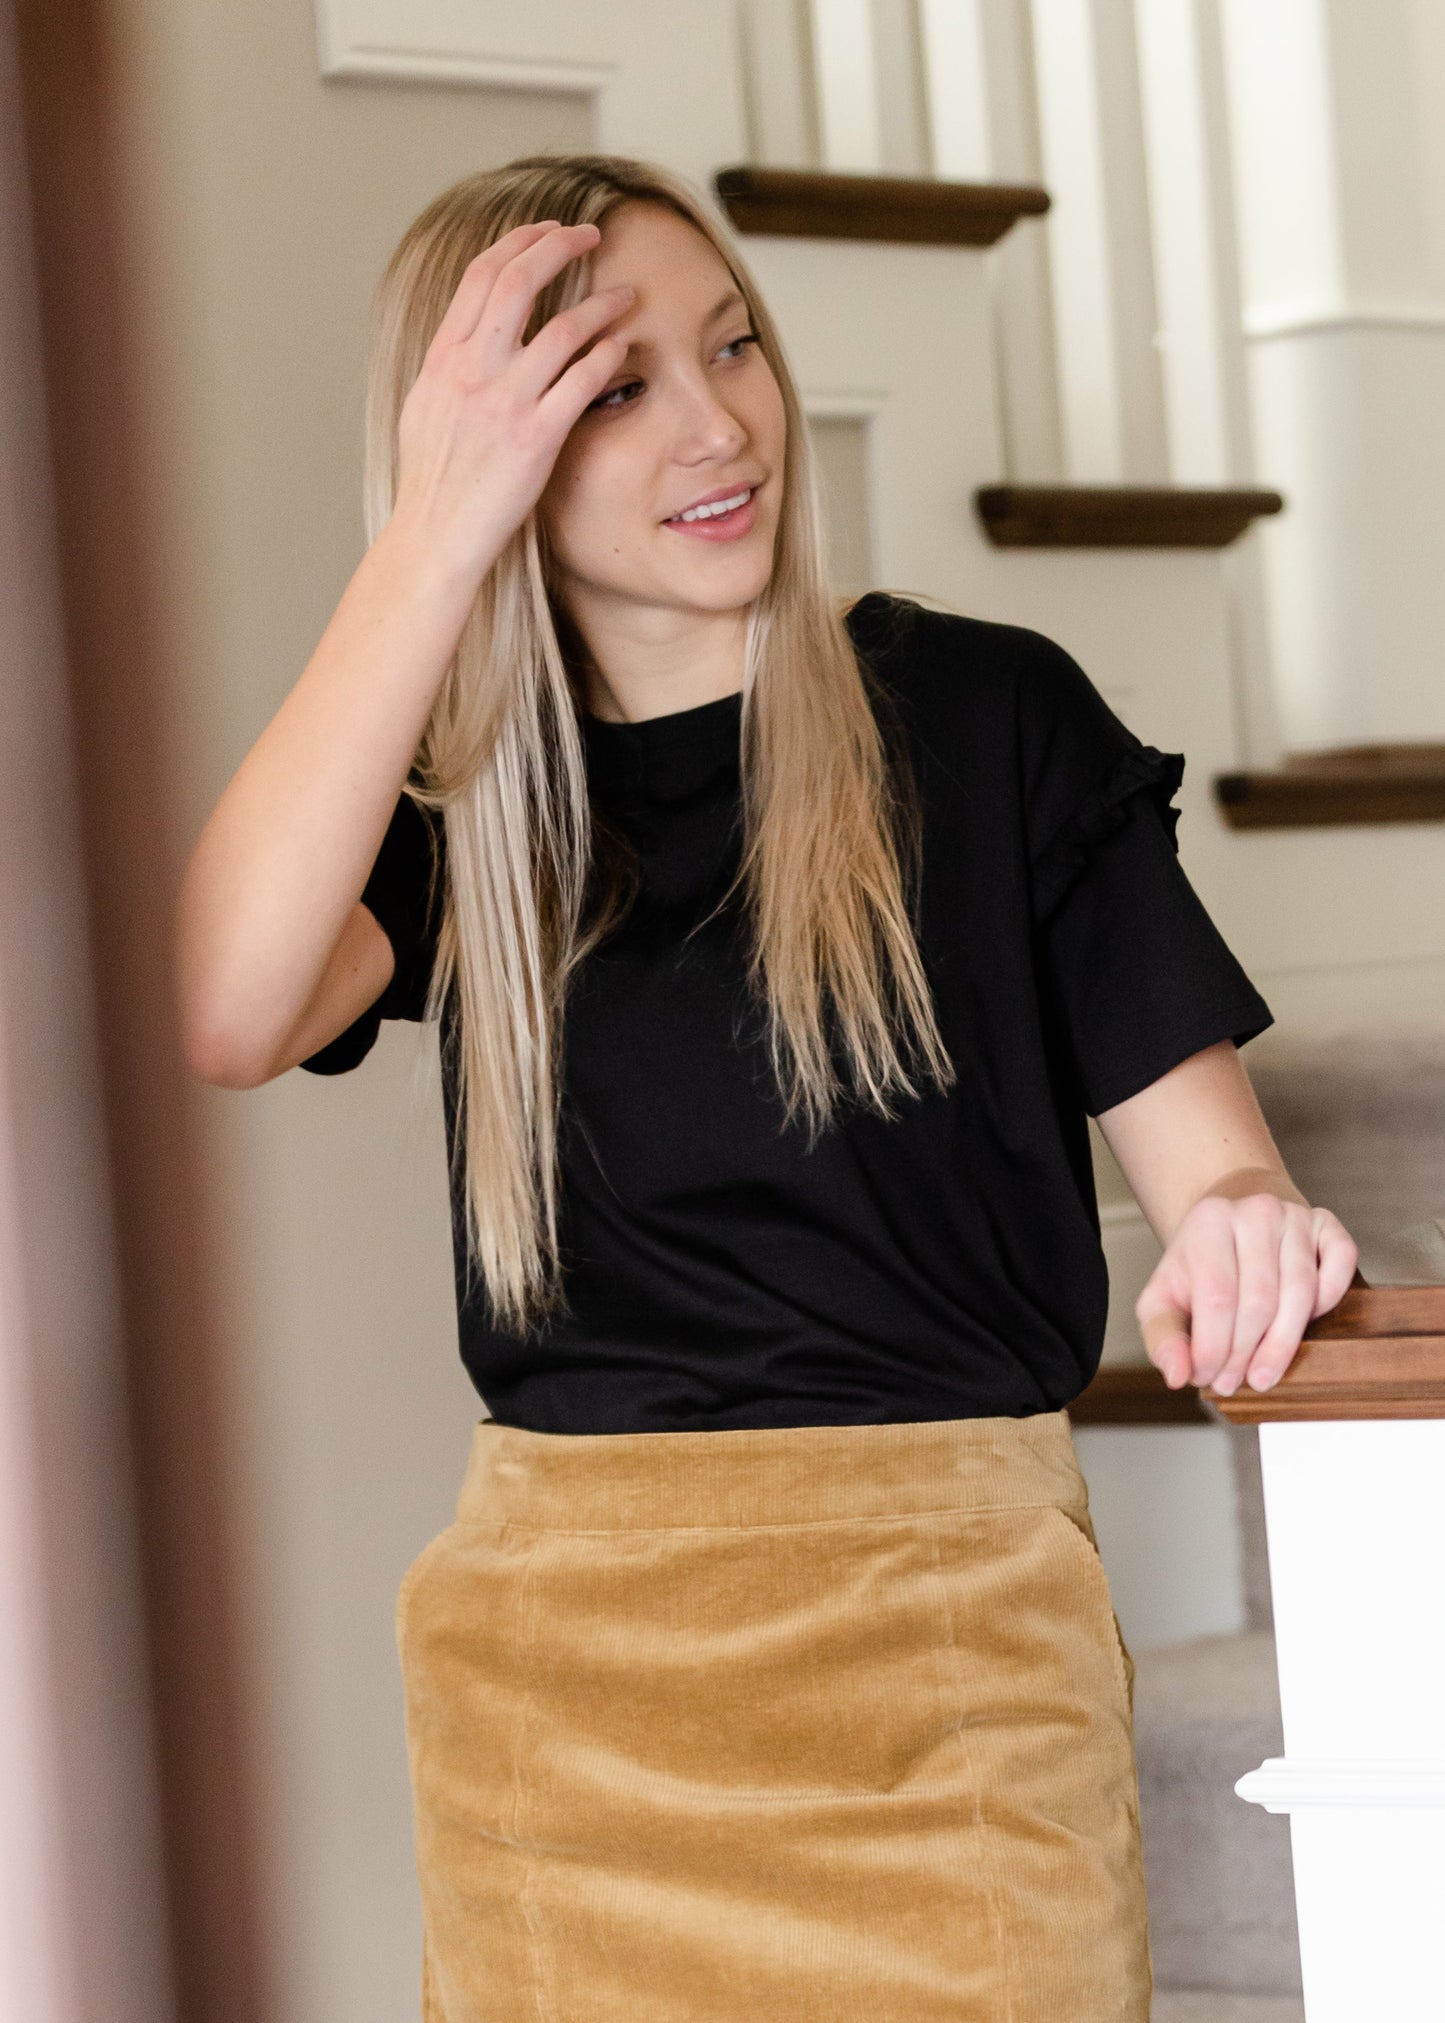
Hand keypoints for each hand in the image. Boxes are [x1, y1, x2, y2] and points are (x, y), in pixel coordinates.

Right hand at [388, 219, 634, 584]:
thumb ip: (449, 366)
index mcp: (443, 358)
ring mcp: (505, 402)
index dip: (519, 241)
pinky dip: (607, 355)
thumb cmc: (432, 483)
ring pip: (563, 328)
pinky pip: (582, 381)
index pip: (481, 275)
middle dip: (560, 245)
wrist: (435, 536)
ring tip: (627, 294)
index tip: (547, 230)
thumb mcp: (425, 408)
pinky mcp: (537, 438)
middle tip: (591, 234)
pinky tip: (623, 346)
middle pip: (520, 281)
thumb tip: (466, 337)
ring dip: (601, 303)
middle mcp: (472, 370)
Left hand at [1135, 1187, 1358, 1394]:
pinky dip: (1326, 1304)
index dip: (1214, 1348)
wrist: (1230, 1229)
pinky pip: (1339, 1270)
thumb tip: (1177, 1375)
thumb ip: (1162, 1337)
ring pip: (1300, 1293)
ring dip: (1281, 1345)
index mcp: (1209, 1220)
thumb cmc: (1198, 1269)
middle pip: (1259, 1300)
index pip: (1216, 1297)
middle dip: (1245, 1353)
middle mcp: (1256, 1211)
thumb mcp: (1163, 1298)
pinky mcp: (1329, 1227)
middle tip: (1232, 1381)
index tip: (1206, 1377)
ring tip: (1260, 1374)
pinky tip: (1300, 1327)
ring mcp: (1297, 1216)